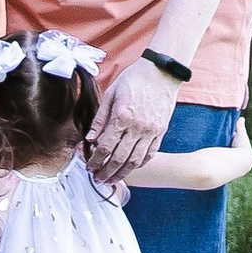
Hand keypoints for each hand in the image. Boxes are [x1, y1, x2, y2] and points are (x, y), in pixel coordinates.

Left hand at [87, 52, 177, 181]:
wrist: (162, 72)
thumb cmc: (134, 79)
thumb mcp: (111, 93)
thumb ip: (100, 119)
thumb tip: (90, 139)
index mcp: (122, 117)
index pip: (105, 147)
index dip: (95, 161)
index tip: (90, 167)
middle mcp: (137, 127)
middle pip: (119, 159)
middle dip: (106, 172)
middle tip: (98, 180)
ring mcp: (151, 132)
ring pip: (135, 161)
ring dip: (122, 174)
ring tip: (112, 180)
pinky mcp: (160, 132)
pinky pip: (149, 155)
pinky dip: (138, 165)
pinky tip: (130, 168)